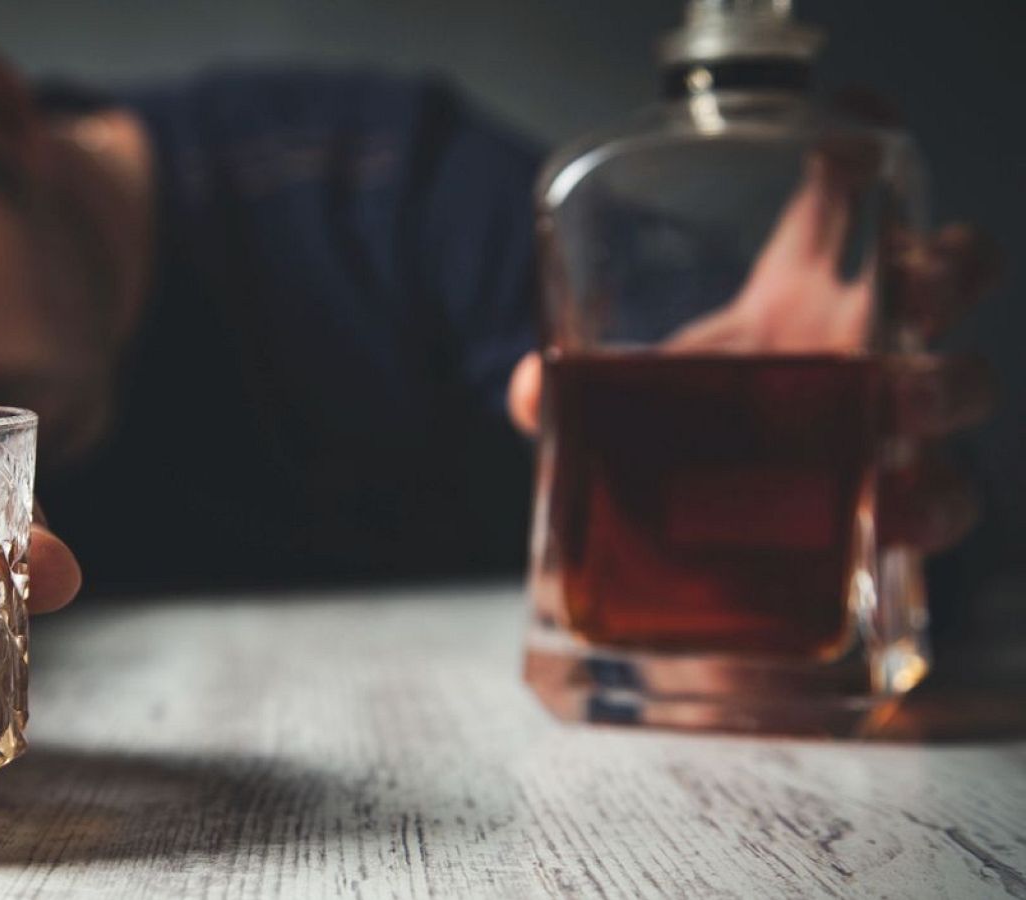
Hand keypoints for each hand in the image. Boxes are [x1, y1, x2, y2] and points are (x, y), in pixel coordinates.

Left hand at [506, 189, 999, 553]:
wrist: (701, 555)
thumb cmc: (684, 449)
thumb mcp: (631, 408)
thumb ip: (577, 394)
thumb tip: (531, 390)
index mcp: (793, 300)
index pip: (840, 207)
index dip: (860, 155)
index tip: (854, 126)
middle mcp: (854, 350)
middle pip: (945, 277)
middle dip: (947, 270)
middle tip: (911, 286)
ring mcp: (884, 425)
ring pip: (966, 380)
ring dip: (944, 385)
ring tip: (895, 403)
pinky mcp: (893, 509)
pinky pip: (947, 498)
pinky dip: (929, 504)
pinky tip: (887, 513)